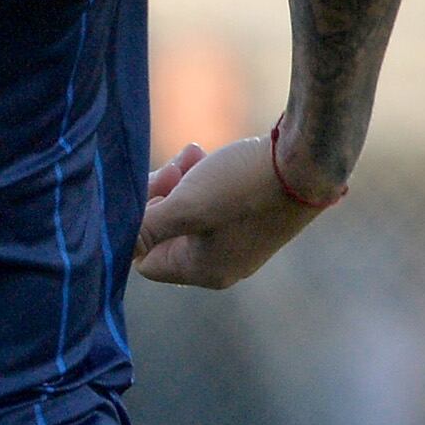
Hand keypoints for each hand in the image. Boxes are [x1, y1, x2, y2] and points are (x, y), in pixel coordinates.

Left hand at [134, 133, 332, 289]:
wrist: (309, 162)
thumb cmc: (243, 186)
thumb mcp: (185, 205)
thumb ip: (147, 227)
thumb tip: (114, 244)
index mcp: (204, 271)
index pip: (147, 261)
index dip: (140, 224)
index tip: (153, 189)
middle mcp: (224, 265)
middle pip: (168, 235)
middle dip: (162, 198)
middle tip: (173, 166)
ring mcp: (243, 242)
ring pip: (190, 214)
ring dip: (182, 183)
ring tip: (193, 153)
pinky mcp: (257, 218)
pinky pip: (215, 205)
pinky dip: (205, 181)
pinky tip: (209, 155)